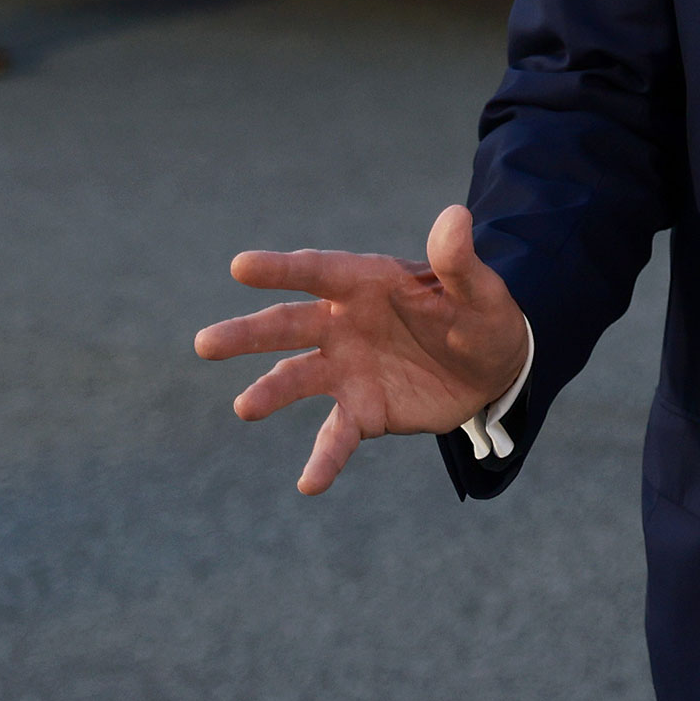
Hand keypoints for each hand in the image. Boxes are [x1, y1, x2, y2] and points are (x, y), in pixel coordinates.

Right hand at [192, 205, 530, 494]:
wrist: (494, 368)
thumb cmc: (482, 315)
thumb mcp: (480, 291)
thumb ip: (460, 261)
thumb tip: (456, 216)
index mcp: (366, 282)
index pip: (316, 271)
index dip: (280, 268)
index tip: (240, 266)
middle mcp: (343, 323)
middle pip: (287, 325)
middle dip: (247, 334)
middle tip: (205, 344)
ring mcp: (347, 368)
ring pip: (296, 378)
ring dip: (269, 393)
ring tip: (244, 408)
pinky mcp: (362, 411)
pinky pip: (336, 436)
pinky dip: (322, 460)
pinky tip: (308, 485)